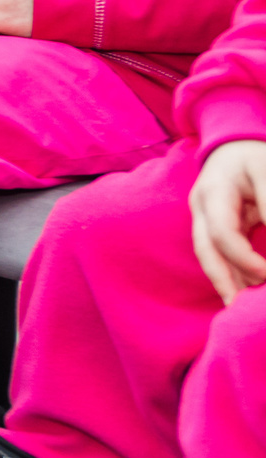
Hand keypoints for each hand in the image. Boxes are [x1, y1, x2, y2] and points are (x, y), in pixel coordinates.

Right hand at [190, 139, 265, 303]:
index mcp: (213, 191)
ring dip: (229, 283)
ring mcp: (203, 217)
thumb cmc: (255, 157)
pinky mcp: (212, 225)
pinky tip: (247, 291)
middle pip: (206, 251)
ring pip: (210, 256)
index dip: (245, 260)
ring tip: (245, 309)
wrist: (233, 144)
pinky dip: (234, 274)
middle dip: (225, 283)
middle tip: (241, 312)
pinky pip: (220, 254)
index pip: (222, 234)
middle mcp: (201, 207)